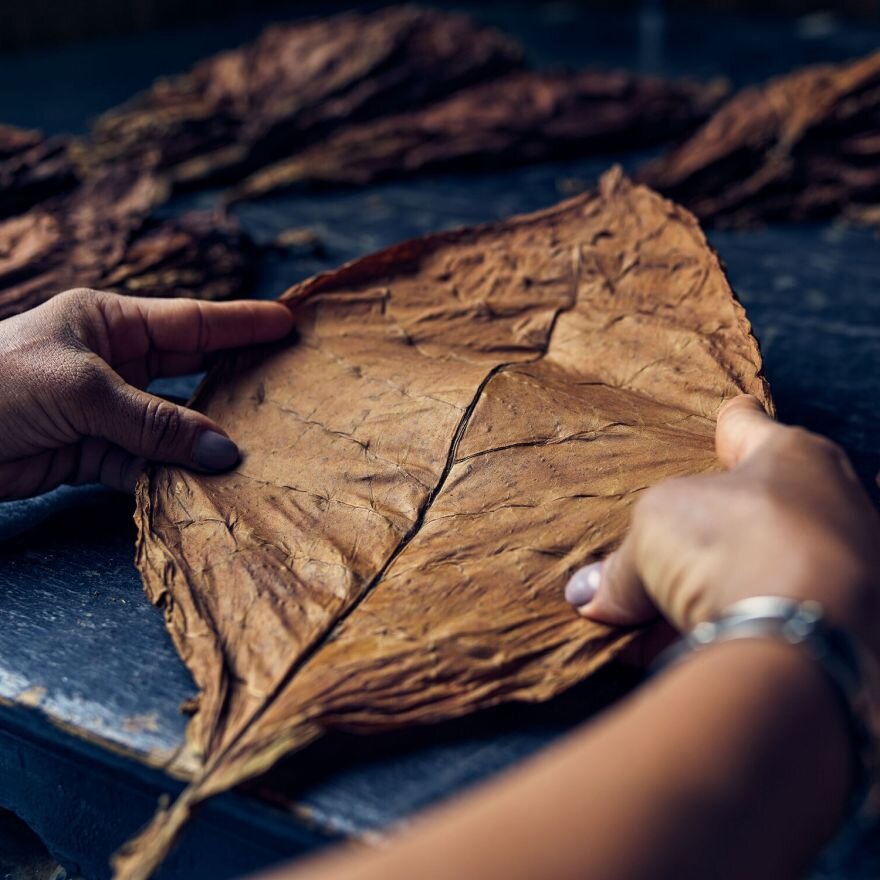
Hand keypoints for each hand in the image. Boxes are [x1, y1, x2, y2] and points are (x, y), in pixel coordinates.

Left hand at [0, 288, 293, 500]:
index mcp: (108, 323)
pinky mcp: (91, 454)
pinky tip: (201, 486)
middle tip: (287, 386)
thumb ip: (155, 422)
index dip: (241, 323)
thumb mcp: (82, 389)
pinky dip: (169, 478)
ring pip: (171, 426)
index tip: (288, 324)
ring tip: (256, 448)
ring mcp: (104, 411)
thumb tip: (225, 452)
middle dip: (235, 379)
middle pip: (189, 371)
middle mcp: (113, 363)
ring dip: (204, 441)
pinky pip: (145, 464)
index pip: (190, 321)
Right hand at [565, 395, 879, 658]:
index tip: (733, 409)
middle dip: (715, 524)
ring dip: (717, 586)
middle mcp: (833, 506)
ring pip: (766, 568)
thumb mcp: (653, 528)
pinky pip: (774, 619)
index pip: (751, 427)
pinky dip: (731, 627)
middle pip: (760, 505)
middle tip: (671, 540)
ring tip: (660, 611)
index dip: (732, 422)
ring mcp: (848, 568)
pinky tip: (686, 646)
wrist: (800, 644)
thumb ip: (624, 561)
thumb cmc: (731, 545)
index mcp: (795, 456)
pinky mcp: (845, 627)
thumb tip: (593, 593)